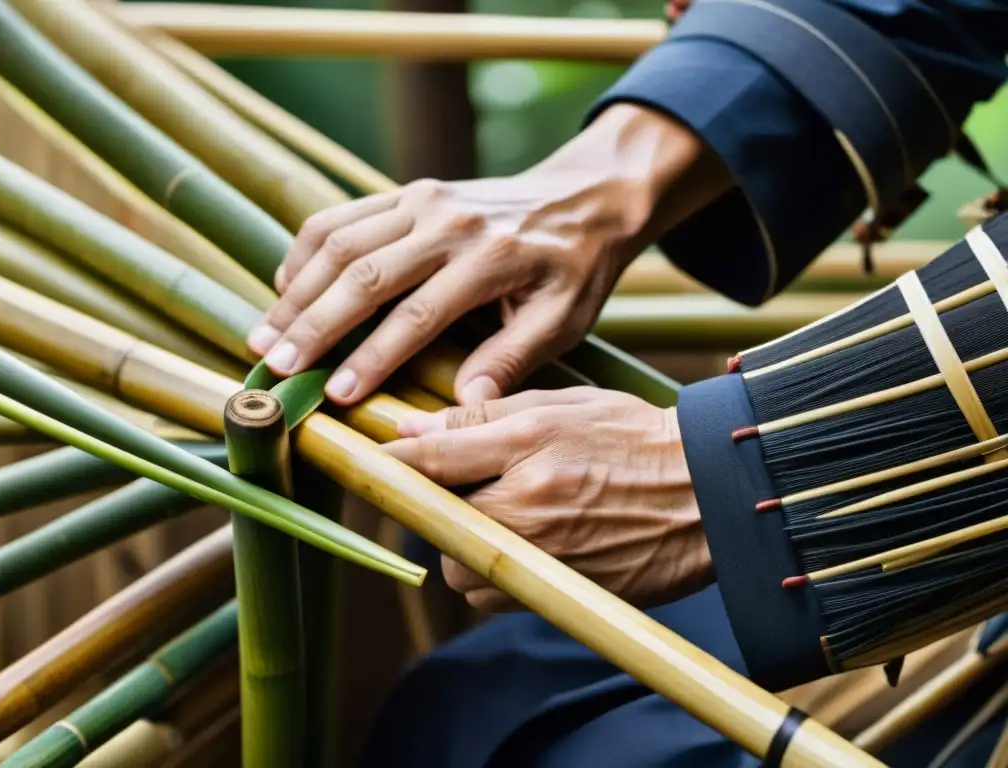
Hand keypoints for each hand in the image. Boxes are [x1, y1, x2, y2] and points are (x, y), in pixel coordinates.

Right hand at [248, 104, 729, 405]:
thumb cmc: (574, 268)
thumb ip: (514, 357)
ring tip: (265, 336)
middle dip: (314, 325)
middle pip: (363, 274)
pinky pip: (342, 215)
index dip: (373, 356)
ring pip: (340, 240)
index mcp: (491, 258)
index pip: (418, 313)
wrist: (584, 198)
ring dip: (297, 290)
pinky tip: (287, 289)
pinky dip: (306, 251)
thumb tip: (465, 403)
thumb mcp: (563, 318)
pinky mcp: (407, 191)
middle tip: (275, 368)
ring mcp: (422, 200)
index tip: (337, 395)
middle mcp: (448, 222)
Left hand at [383, 387, 713, 611]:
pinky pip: (491, 595)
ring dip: (462, 545)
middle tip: (462, 485)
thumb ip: (485, 417)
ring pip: (457, 567)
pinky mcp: (554, 593)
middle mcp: (528, 505)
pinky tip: (524, 546)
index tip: (363, 455)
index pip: (432, 456)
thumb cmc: (636, 438)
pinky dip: (491, 575)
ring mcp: (541, 555)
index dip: (388, 459)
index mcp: (528, 445)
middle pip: (434, 518)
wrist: (708, 495)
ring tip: (503, 516)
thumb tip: (413, 426)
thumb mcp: (563, 405)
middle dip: (435, 504)